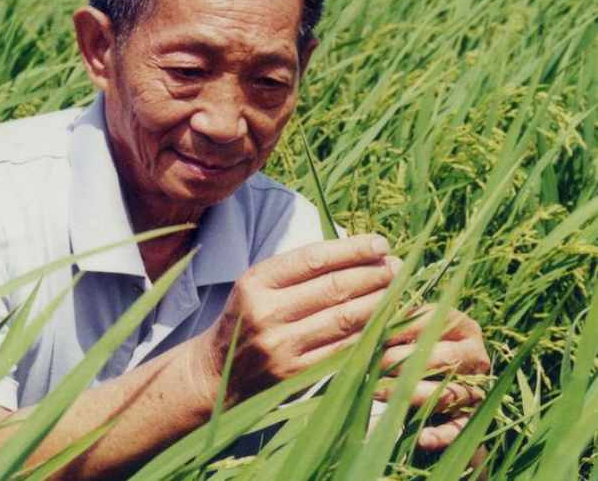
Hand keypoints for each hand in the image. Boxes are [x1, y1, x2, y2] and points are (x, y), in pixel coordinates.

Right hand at [192, 234, 402, 404]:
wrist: (221, 369)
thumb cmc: (250, 315)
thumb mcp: (261, 283)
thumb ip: (299, 269)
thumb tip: (356, 251)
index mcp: (257, 281)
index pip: (313, 259)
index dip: (352, 249)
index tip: (380, 244)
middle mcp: (267, 312)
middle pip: (334, 287)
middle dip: (373, 274)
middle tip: (396, 267)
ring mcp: (282, 346)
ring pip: (344, 319)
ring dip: (378, 302)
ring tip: (396, 290)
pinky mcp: (296, 373)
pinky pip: (343, 349)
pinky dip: (368, 333)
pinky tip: (384, 320)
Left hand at [377, 305, 490, 449]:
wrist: (424, 390)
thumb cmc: (408, 351)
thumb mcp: (404, 332)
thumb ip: (395, 323)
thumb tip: (378, 318)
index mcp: (461, 326)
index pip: (436, 322)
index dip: (404, 328)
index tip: (379, 334)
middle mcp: (475, 356)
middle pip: (443, 357)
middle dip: (404, 360)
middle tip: (375, 363)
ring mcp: (476, 387)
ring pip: (448, 392)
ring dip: (412, 393)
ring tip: (378, 391)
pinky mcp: (471, 419)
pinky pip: (459, 429)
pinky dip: (441, 435)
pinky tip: (422, 438)